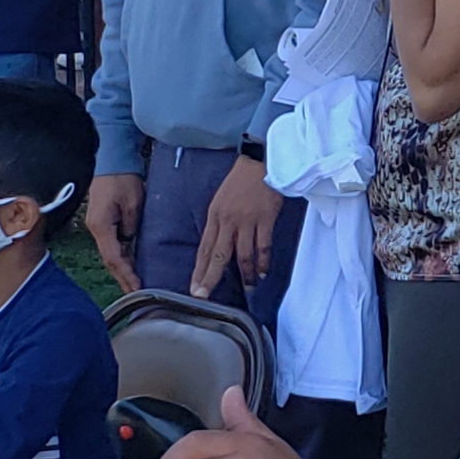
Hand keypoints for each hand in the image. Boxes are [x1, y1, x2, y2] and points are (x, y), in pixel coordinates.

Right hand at [85, 172, 144, 292]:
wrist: (111, 160)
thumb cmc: (122, 178)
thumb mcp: (133, 202)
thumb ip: (131, 225)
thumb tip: (130, 241)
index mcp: (101, 226)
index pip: (114, 257)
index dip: (126, 274)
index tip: (138, 288)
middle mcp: (96, 229)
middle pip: (110, 260)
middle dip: (123, 278)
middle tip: (137, 295)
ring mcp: (98, 226)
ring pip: (111, 254)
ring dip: (122, 269)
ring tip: (135, 286)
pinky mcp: (103, 222)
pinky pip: (112, 245)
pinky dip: (121, 257)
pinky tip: (131, 265)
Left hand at [190, 155, 279, 298]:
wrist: (260, 162)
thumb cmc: (241, 181)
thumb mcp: (221, 201)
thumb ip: (220, 223)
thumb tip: (218, 247)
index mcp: (215, 216)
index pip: (204, 248)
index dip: (199, 270)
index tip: (194, 288)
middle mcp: (228, 221)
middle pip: (218, 256)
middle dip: (210, 278)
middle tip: (204, 297)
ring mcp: (247, 221)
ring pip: (242, 255)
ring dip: (245, 274)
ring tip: (248, 287)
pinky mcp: (265, 219)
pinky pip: (263, 246)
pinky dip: (263, 262)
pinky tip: (263, 272)